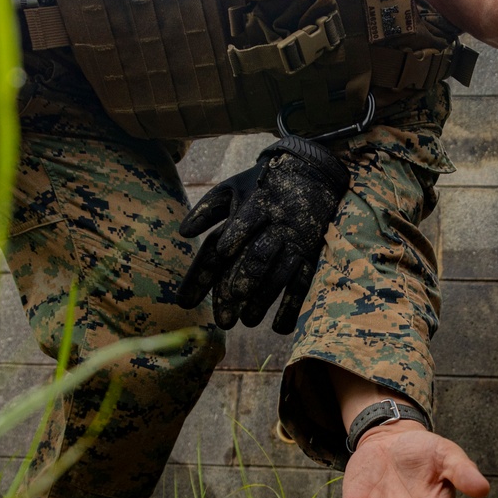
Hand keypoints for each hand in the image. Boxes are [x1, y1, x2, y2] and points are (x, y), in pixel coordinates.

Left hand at [177, 136, 348, 332]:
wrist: (314, 170)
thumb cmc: (264, 183)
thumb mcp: (233, 188)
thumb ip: (207, 210)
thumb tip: (183, 233)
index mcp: (252, 209)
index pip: (231, 235)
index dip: (222, 251)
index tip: (213, 265)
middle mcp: (274, 226)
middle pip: (256, 259)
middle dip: (239, 287)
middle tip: (223, 318)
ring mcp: (295, 241)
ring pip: (279, 274)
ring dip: (263, 300)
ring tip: (247, 322)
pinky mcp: (311, 252)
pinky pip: (303, 282)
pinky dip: (293, 305)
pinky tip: (279, 327)